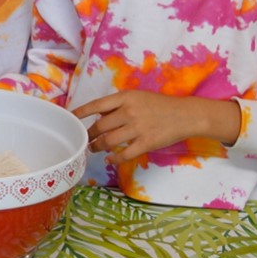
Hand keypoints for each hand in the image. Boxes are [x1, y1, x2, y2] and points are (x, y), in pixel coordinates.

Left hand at [73, 90, 239, 161]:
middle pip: (100, 126)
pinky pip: (124, 154)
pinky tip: (110, 160)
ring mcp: (138, 128)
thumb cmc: (160, 105)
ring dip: (97, 147)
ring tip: (93, 149)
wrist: (185, 115)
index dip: (81, 113)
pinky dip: (114, 159)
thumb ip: (118, 105)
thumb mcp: (138, 97)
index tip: (71, 119)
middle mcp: (129, 112)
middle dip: (89, 135)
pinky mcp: (146, 143)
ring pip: (108, 141)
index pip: (97, 105)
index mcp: (126, 97)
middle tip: (85, 140)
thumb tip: (98, 116)